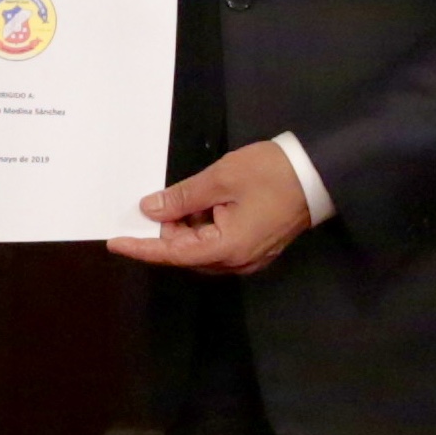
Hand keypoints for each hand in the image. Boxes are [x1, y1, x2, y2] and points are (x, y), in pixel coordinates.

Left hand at [106, 141, 311, 275]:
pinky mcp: (256, 247)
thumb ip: (182, 198)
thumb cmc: (272, 173)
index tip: (115, 242)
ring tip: (182, 198)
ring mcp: (248, 257)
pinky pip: (219, 244)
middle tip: (152, 204)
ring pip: (203, 248)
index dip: (142, 247)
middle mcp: (236, 261)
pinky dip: (204, 227)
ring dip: (186, 228)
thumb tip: (151, 209)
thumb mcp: (221, 179)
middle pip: (187, 254)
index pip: (172, 254)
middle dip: (166, 232)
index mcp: (227, 249)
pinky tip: (202, 205)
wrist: (320, 173)